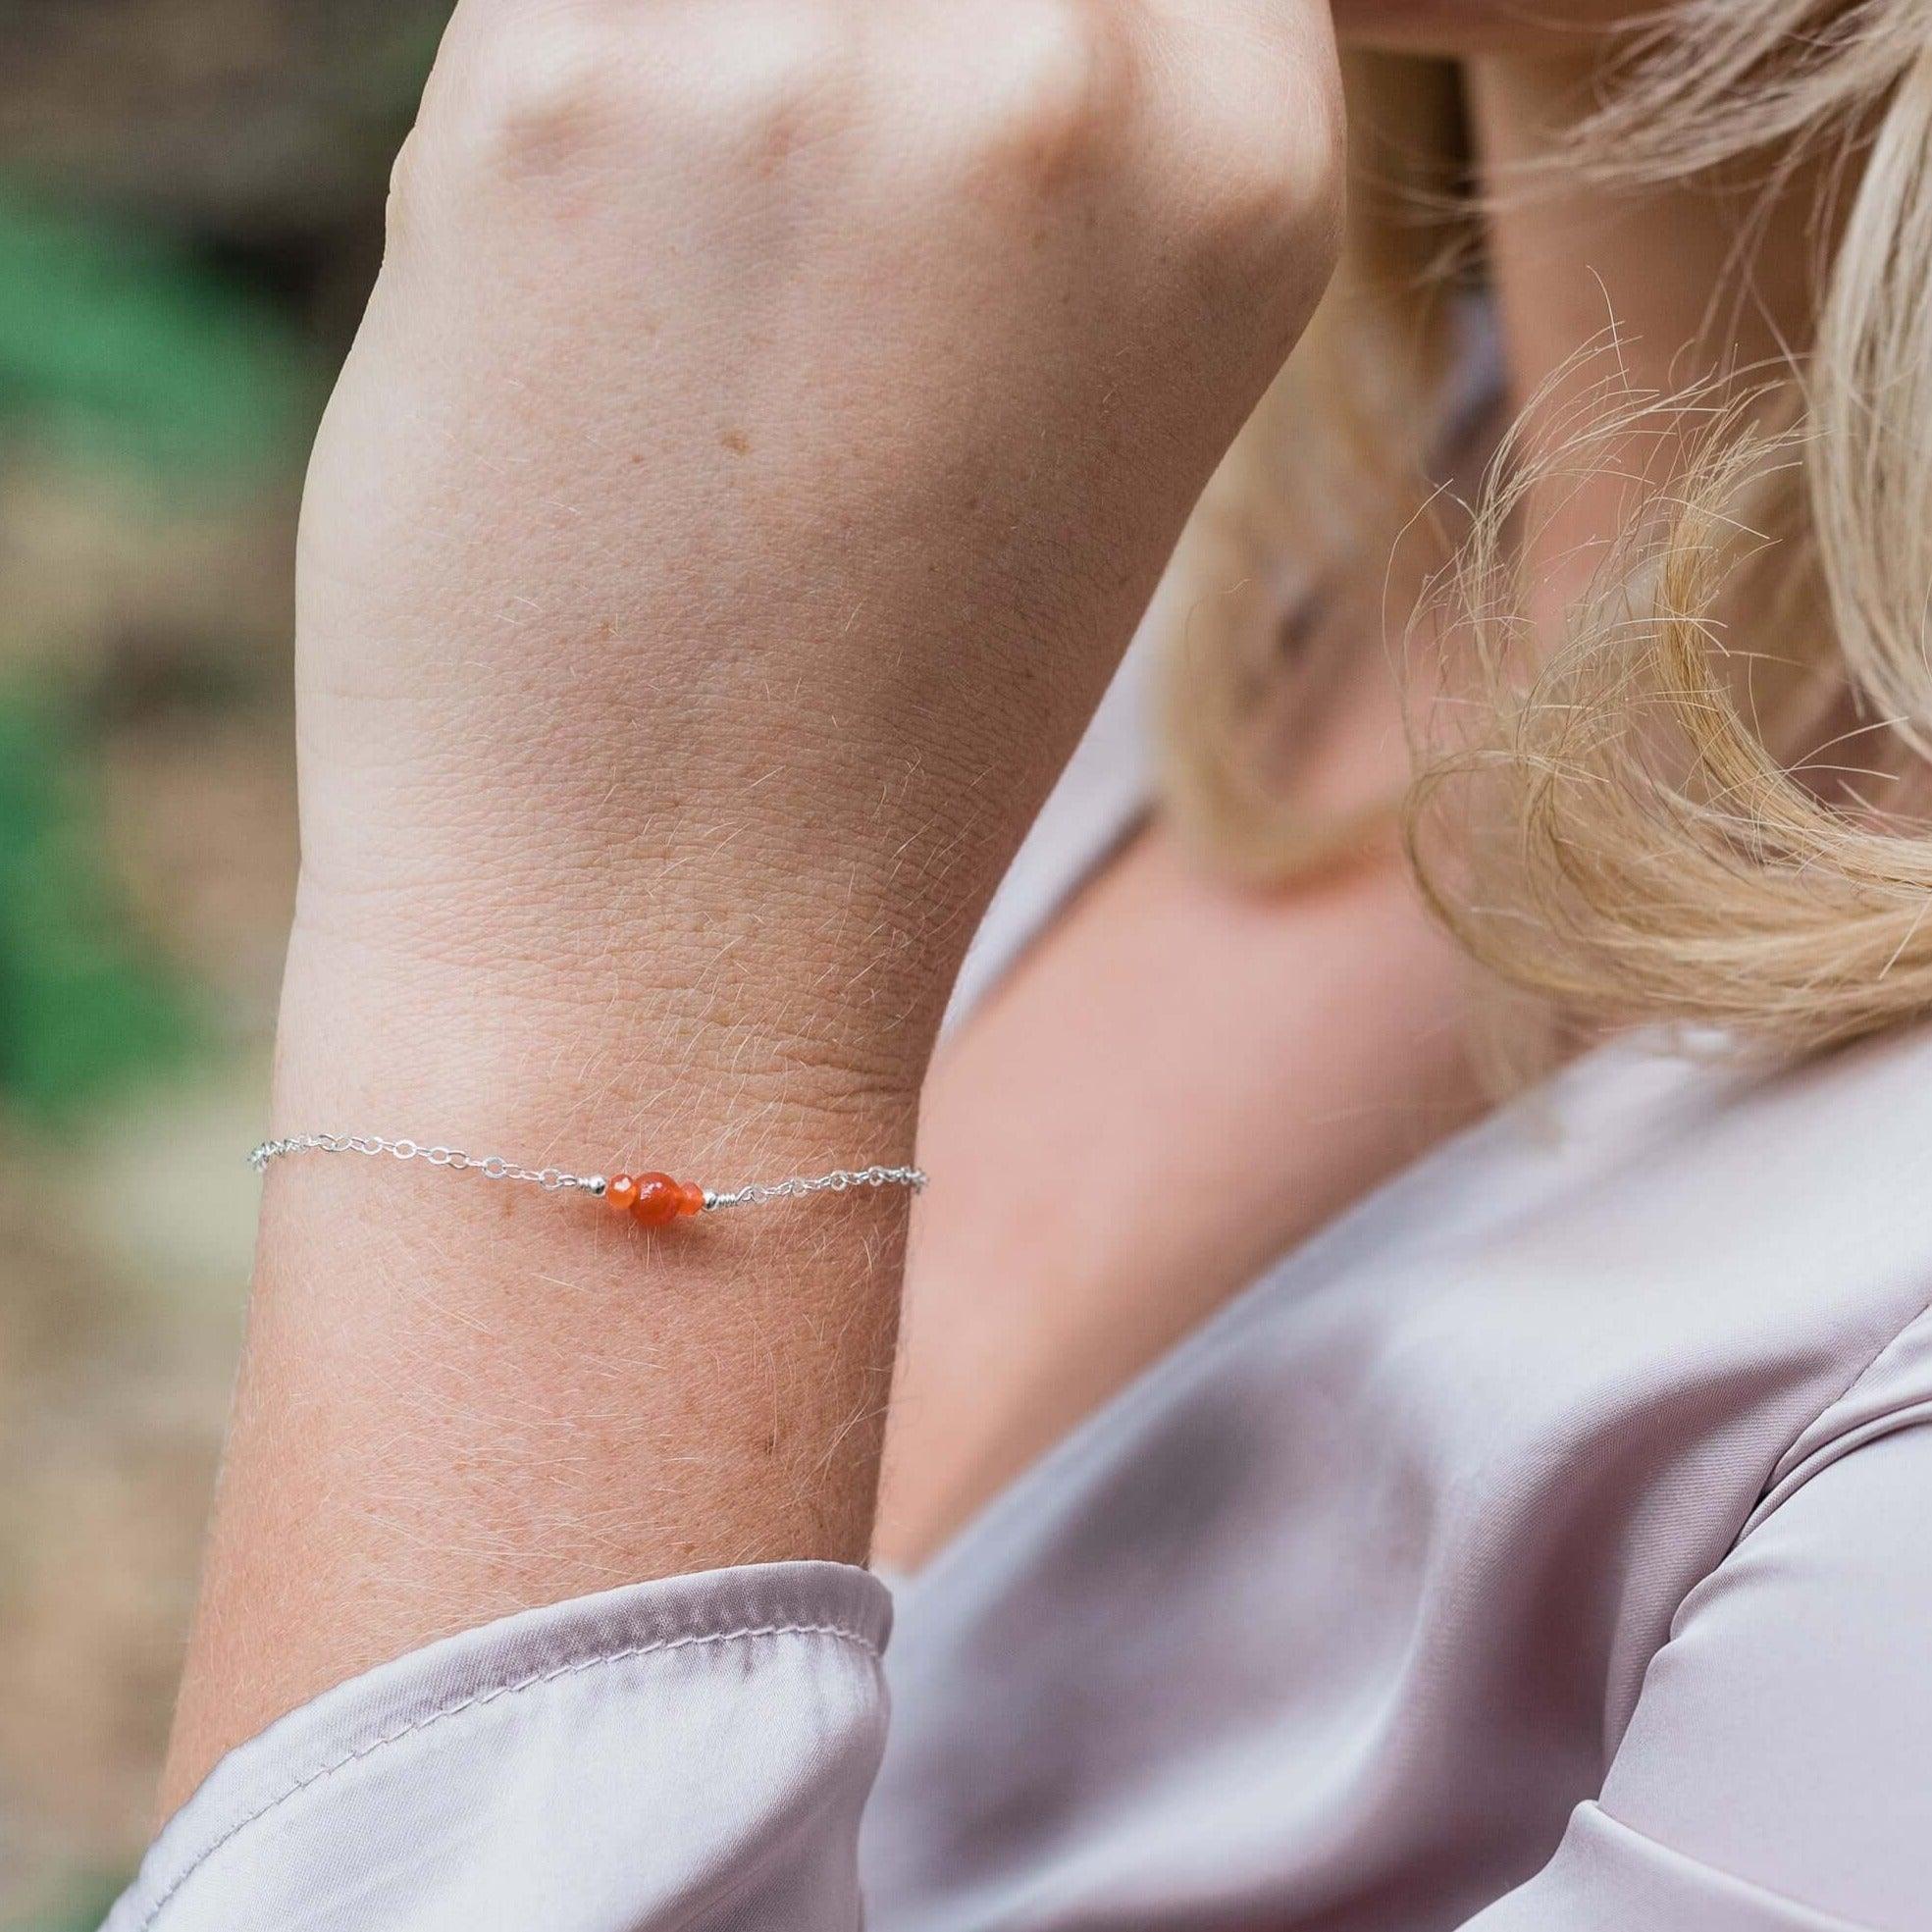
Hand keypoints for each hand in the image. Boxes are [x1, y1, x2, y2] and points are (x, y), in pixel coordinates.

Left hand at [165, 5, 1342, 1798]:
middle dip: (838, 37)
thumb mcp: (1092, 393)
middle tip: (780, 208)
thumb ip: (1074, 124)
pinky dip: (547, 83)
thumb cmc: (870, 713)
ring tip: (684, 259)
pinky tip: (576, 294)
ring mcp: (813, 69)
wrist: (670, 944)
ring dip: (688, 47)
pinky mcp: (552, 92)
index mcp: (1246, 169)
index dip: (1009, 17)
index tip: (939, 108)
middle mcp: (1070, 75)